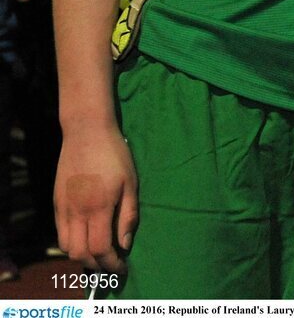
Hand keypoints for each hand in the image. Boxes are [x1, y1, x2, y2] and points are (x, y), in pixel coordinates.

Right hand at [54, 122, 137, 273]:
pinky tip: (86, 236)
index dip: (112, 264)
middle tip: (111, 264)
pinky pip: (60, 233)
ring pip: (66, 247)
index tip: (122, 267)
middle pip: (80, 254)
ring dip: (82, 256)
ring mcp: (63, 208)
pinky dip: (71, 242)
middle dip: (97, 265)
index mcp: (99, 206)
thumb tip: (125, 244)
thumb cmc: (115, 154)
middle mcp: (77, 211)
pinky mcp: (56, 202)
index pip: (101, 249)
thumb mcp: (130, 182)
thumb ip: (128, 215)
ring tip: (99, 252)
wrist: (87, 132)